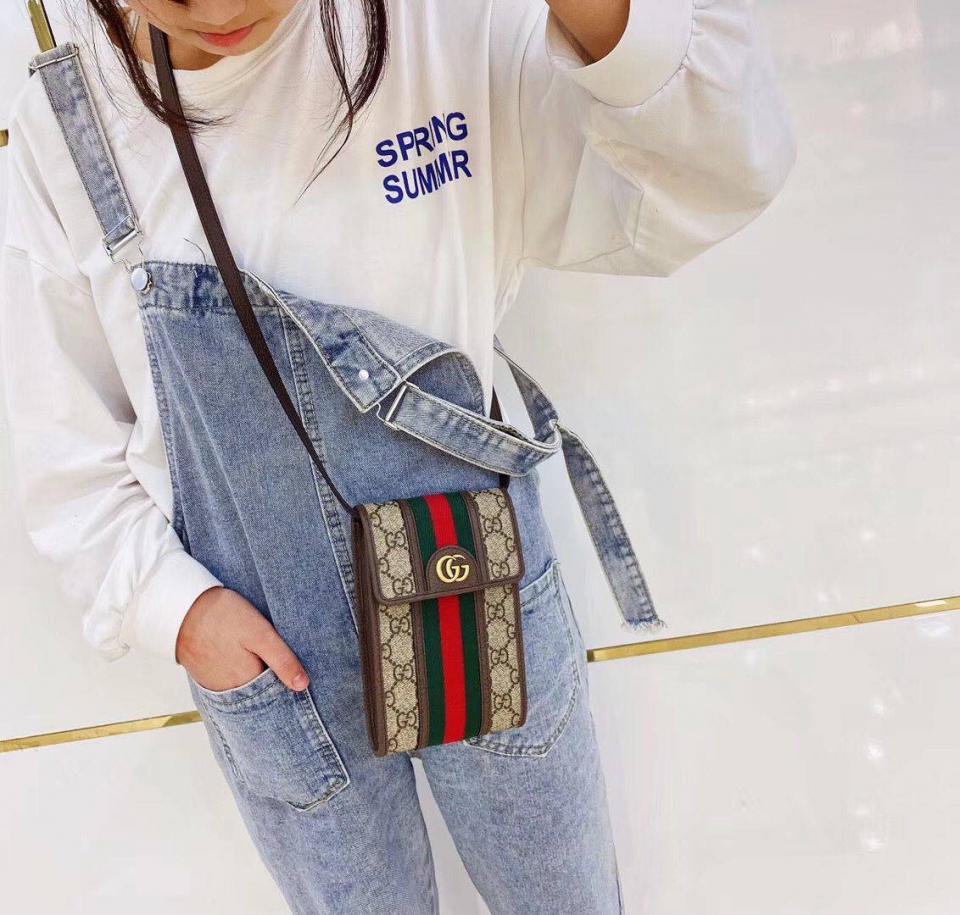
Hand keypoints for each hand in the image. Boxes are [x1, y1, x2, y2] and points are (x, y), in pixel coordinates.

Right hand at [175, 585, 309, 692]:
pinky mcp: (207, 674)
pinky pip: (231, 679)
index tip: (300, 669)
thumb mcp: (259, 633)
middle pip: (261, 691)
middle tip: (281, 657)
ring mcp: (216, 684)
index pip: (276, 692)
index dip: (290, 679)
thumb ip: (282, 660)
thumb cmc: (222, 616)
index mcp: (246, 683)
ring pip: (246, 685)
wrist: (179, 607)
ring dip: (258, 674)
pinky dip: (241, 671)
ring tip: (264, 655)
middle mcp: (230, 691)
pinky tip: (245, 656)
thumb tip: (302, 685)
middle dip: (275, 679)